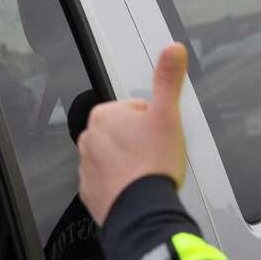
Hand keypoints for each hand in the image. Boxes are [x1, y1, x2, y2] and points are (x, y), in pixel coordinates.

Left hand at [78, 43, 188, 226]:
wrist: (140, 211)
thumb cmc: (152, 164)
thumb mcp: (167, 115)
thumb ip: (168, 79)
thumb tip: (173, 48)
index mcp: (105, 116)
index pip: (136, 110)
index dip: (154, 123)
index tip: (160, 137)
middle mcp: (89, 139)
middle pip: (124, 134)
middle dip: (141, 142)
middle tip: (156, 156)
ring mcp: (87, 166)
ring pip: (115, 158)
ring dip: (131, 163)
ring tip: (147, 174)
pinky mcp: (90, 191)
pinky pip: (108, 182)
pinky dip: (121, 184)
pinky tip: (136, 189)